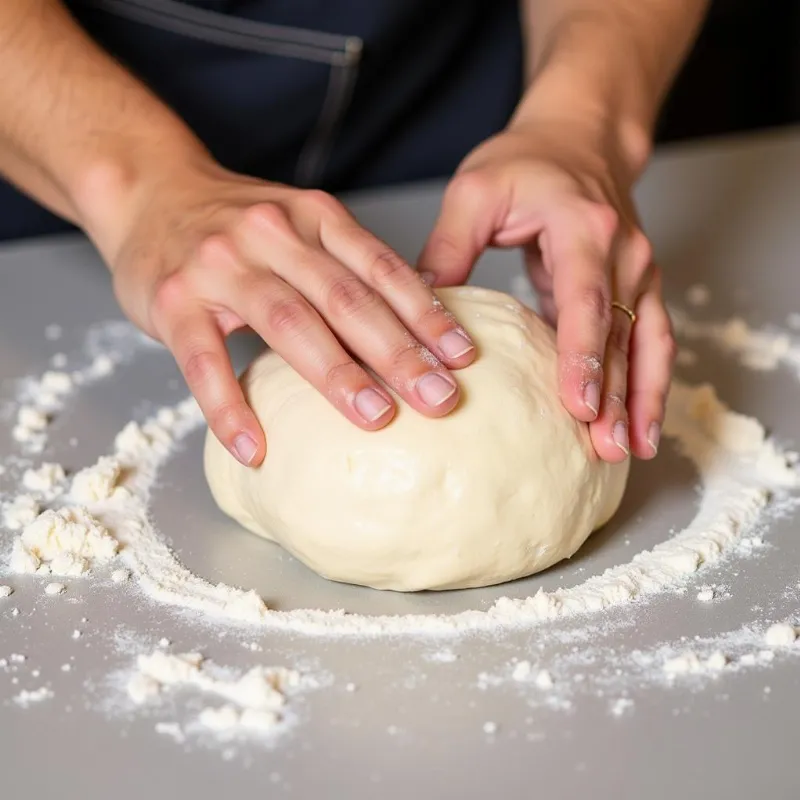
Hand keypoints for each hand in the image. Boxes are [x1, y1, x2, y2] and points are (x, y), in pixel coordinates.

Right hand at [98, 158, 475, 465]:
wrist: (148, 189)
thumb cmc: (237, 223)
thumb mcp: (299, 224)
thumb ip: (346, 264)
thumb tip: (416, 319)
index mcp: (314, 217)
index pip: (381, 269)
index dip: (426, 313)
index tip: (463, 357)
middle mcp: (273, 234)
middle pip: (346, 299)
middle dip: (398, 352)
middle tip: (439, 399)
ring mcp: (221, 266)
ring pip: (288, 322)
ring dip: (336, 374)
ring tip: (376, 417)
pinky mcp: (173, 301)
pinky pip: (203, 361)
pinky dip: (230, 408)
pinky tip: (255, 447)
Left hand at [418, 119, 674, 462]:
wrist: (581, 139)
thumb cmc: (526, 163)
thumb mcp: (474, 192)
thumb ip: (448, 248)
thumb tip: (418, 314)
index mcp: (583, 228)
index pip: (586, 299)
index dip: (583, 354)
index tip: (578, 403)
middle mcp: (623, 253)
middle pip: (623, 334)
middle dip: (616, 395)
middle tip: (601, 447)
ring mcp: (639, 272)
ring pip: (649, 345)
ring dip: (641, 400)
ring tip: (628, 450)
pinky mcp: (638, 289)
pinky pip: (652, 343)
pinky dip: (649, 386)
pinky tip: (638, 427)